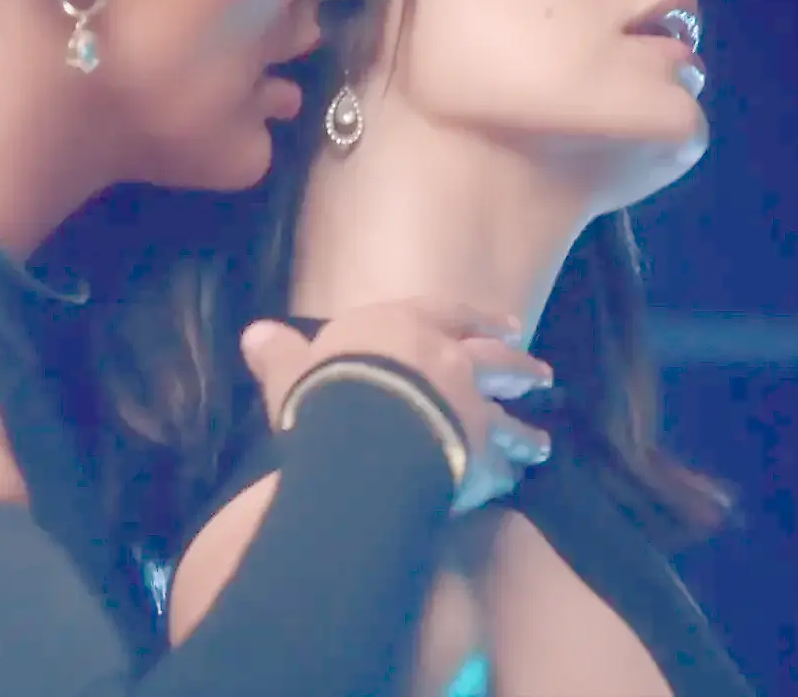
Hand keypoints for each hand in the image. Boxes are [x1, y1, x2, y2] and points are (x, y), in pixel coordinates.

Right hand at [240, 299, 553, 513]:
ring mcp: (470, 409)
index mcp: (408, 330)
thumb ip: (281, 353)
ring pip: (508, 418)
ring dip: (525, 430)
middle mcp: (450, 363)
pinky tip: (512, 483)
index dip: (477, 320)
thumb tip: (255, 333)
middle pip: (496, 362)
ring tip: (541, 443)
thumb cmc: (328, 391)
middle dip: (519, 369)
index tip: (507, 325)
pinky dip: (507, 474)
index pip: (449, 314)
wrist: (368, 436)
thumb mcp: (292, 368)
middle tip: (542, 375)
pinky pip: (499, 467)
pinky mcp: (478, 455)